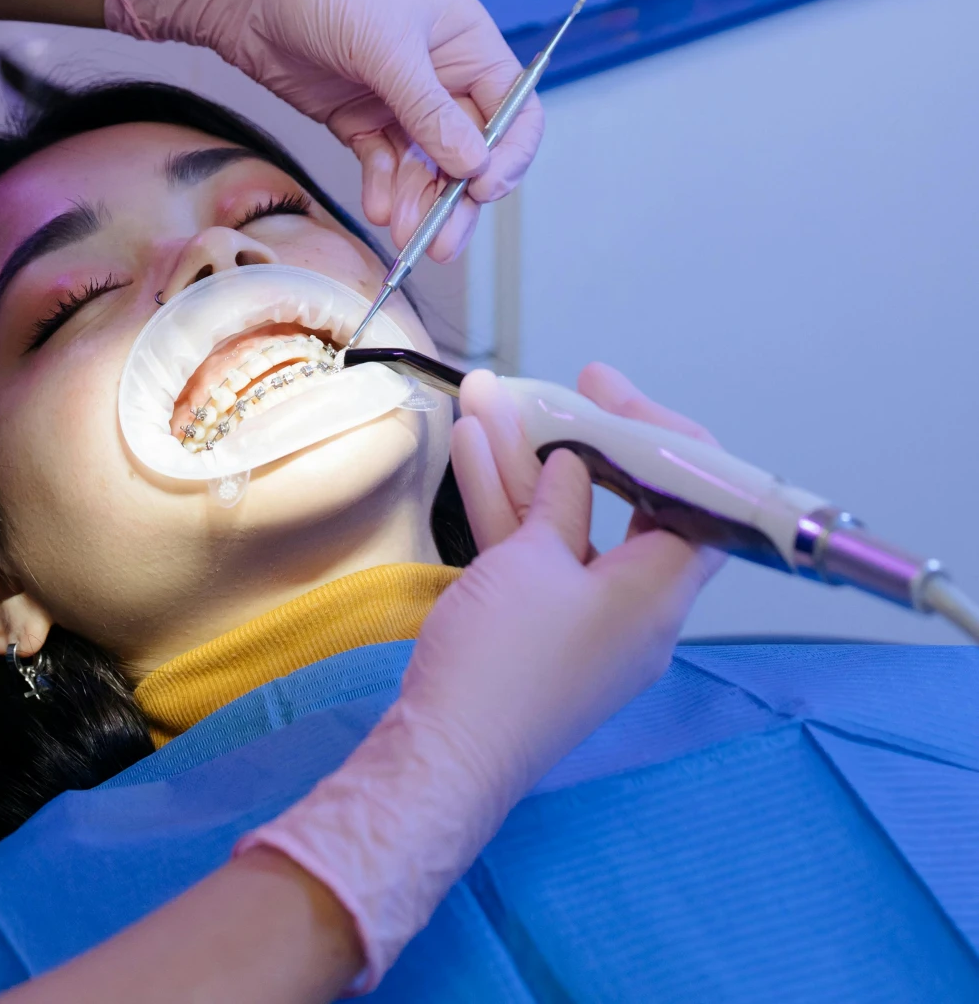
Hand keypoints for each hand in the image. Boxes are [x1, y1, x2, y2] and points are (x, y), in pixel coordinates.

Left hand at [103, 0, 542, 252]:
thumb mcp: (384, 45)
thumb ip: (429, 110)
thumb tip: (474, 166)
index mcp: (467, 41)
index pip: (513, 108)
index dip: (508, 153)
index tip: (483, 188)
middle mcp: (441, 73)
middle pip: (471, 149)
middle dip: (458, 196)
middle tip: (441, 241)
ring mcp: (398, 99)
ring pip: (426, 167)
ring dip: (418, 201)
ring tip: (400, 230)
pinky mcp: (358, 118)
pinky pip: (384, 164)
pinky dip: (384, 188)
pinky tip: (377, 207)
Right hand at [237, 443, 718, 990]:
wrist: (444, 753)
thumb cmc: (507, 661)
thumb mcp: (535, 562)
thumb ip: (558, 503)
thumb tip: (574, 469)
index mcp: (658, 595)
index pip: (698, 503)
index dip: (666, 440)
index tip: (617, 397)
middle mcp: (633, 605)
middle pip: (629, 505)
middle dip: (588, 438)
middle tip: (568, 388)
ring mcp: (580, 616)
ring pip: (566, 520)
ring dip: (527, 457)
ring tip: (489, 393)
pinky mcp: (535, 626)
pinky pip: (532, 551)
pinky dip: (506, 501)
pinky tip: (472, 444)